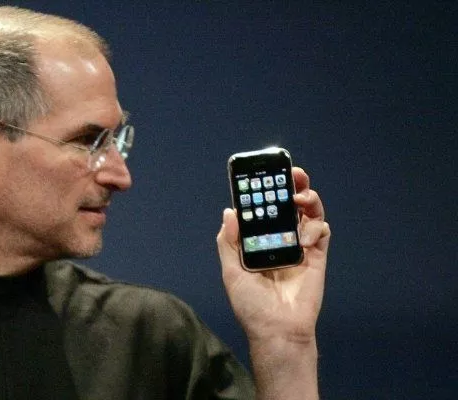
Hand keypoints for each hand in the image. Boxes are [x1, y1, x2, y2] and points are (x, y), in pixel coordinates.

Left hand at [216, 167, 330, 342]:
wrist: (278, 329)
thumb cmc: (251, 304)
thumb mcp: (231, 272)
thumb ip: (229, 242)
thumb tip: (230, 211)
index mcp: (258, 241)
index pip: (262, 209)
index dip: (264, 191)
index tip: (263, 174)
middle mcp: (279, 240)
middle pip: (288, 206)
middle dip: (291, 186)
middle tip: (292, 172)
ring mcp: (300, 247)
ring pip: (307, 213)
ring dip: (307, 199)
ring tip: (301, 196)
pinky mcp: (317, 256)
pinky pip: (321, 232)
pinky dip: (316, 227)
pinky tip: (306, 236)